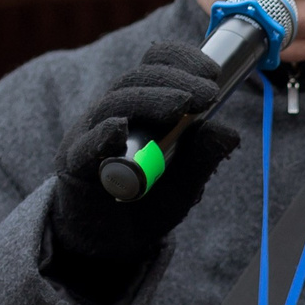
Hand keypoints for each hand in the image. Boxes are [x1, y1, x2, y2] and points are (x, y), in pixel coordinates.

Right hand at [43, 41, 240, 304]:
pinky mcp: (74, 167)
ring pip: (113, 104)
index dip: (181, 59)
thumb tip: (230, 133)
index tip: (214, 72)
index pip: (153, 66)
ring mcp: (89, 136)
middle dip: (176, 78)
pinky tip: (119, 129)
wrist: (112, 244)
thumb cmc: (148, 202)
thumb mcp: (186, 180)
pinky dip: (102, 135)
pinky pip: (84, 145)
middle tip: (209, 93)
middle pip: (136, 79)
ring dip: (149, 99)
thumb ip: (204, 156)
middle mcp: (112, 114)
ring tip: (182, 105)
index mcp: (140, 107)